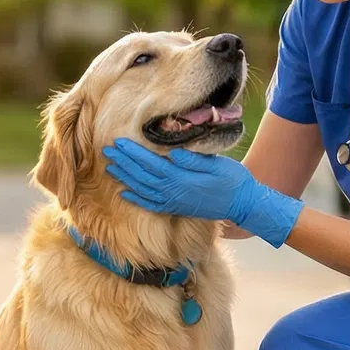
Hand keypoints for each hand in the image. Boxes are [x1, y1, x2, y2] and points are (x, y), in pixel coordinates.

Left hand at [102, 138, 303, 246]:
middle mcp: (174, 191)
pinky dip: (136, 199)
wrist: (242, 204)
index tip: (119, 142)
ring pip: (143, 189)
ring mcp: (174, 201)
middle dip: (123, 162)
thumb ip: (194, 159)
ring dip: (125, 178)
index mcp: (182, 178)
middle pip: (142, 175)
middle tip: (107, 150)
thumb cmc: (232, 179)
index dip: (133, 152)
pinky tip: (124, 193)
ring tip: (111, 167)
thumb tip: (173, 151)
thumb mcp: (217, 164)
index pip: (150, 163)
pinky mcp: (176, 208)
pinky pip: (151, 204)